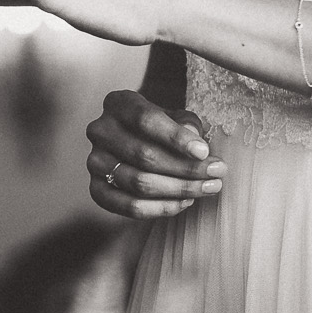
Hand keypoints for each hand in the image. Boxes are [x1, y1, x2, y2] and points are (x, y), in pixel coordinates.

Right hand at [86, 89, 222, 218]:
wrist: (133, 140)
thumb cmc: (159, 127)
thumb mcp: (175, 116)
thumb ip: (187, 124)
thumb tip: (196, 145)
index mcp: (118, 103)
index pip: (145, 120)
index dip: (176, 138)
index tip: (205, 152)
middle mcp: (100, 130)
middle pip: (144, 155)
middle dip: (186, 168)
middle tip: (217, 173)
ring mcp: (94, 161)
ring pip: (139, 183)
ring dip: (178, 190)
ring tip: (207, 188)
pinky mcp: (96, 189)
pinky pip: (129, 206)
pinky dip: (160, 208)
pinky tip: (184, 202)